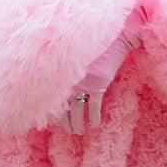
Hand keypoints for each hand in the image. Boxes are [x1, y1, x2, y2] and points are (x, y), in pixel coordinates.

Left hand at [60, 7, 145, 133]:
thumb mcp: (75, 52)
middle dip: (64, 121)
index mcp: (60, 71)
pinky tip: (95, 126)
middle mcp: (68, 79)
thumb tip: (59, 80)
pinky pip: (93, 108)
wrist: (115, 35)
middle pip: (62, 107)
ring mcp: (83, 83)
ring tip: (78, 131)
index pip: (50, 96)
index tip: (51, 118)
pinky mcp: (98, 85)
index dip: (50, 110)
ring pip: (76, 111)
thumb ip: (66, 65)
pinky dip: (94, 119)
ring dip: (77, 124)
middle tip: (67, 129)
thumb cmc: (95, 41)